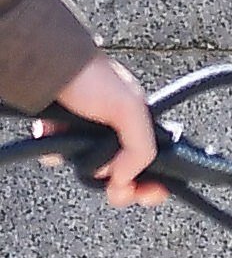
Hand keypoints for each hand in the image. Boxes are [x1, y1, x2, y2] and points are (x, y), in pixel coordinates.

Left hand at [41, 53, 165, 205]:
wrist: (49, 64)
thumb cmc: (91, 74)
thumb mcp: (130, 109)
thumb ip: (141, 148)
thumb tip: (126, 179)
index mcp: (136, 124)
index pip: (155, 163)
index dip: (154, 183)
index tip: (148, 194)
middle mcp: (112, 131)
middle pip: (121, 173)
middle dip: (120, 184)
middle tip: (115, 190)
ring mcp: (86, 134)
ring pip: (90, 167)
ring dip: (83, 166)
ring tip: (76, 150)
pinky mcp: (60, 134)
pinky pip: (60, 155)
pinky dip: (56, 154)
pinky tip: (54, 138)